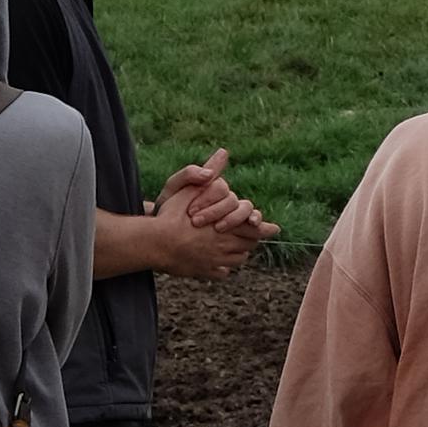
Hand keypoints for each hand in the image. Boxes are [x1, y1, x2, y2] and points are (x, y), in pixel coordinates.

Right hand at [152, 153, 269, 277]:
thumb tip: (223, 153)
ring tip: (235, 247)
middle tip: (251, 237)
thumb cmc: (171, 215)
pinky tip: (219, 263)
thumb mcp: (189, 188)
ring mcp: (214, 261)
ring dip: (238, 253)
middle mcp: (224, 246)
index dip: (264, 227)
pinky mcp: (202, 273)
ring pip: (237, 261)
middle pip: (248, 245)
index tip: (275, 228)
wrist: (153, 243)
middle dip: (250, 239)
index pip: (253, 228)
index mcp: (226, 226)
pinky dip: (223, 268)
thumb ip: (209, 172)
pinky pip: (221, 273)